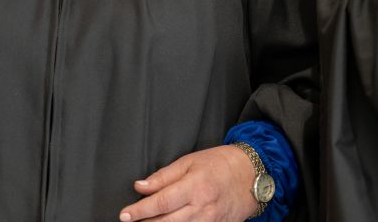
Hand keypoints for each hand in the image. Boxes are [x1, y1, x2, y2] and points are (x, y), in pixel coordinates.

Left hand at [118, 144, 257, 221]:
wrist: (252, 175)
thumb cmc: (221, 163)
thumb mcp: (191, 161)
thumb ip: (164, 176)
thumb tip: (140, 186)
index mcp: (195, 185)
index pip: (160, 202)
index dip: (140, 210)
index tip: (125, 214)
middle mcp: (202, 207)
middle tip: (131, 221)